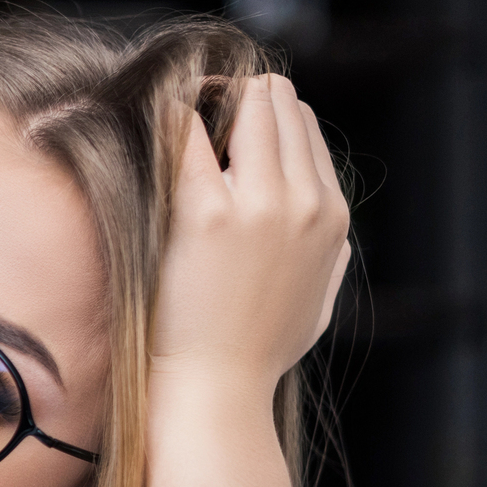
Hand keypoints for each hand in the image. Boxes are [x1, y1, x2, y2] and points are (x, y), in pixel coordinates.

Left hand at [150, 74, 349, 398]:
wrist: (217, 388)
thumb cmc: (257, 354)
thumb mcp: (319, 303)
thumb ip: (332, 260)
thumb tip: (332, 235)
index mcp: (331, 217)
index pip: (303, 127)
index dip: (260, 117)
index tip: (221, 130)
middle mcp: (304, 202)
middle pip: (278, 105)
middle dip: (236, 98)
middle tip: (193, 116)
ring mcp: (259, 204)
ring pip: (245, 105)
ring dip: (209, 100)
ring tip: (174, 116)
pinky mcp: (207, 213)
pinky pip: (190, 134)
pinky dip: (174, 116)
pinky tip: (154, 118)